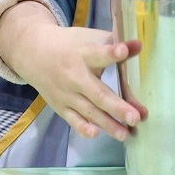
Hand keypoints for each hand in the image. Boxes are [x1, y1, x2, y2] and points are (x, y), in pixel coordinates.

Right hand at [0, 2, 141, 141]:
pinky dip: (82, 128)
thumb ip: (114, 44)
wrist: (34, 53)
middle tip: (136, 117)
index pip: (99, 54)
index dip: (111, 53)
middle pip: (97, 93)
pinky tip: (96, 135)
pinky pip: (72, 120)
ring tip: (126, 134)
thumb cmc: (71, 45)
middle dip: (117, 106)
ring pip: (88, 111)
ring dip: (107, 124)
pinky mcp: (60, 106)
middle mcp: (74, 76)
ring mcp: (66, 94)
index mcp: (84, 54)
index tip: (124, 51)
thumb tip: (139, 46)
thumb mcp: (91, 39)